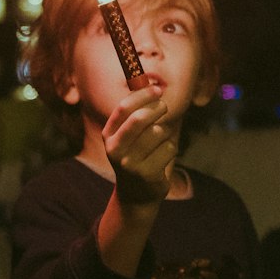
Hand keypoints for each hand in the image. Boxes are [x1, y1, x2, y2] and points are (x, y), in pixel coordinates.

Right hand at [102, 85, 176, 208]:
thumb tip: (149, 85)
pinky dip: (171, 148)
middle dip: (156, 108)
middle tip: (164, 107)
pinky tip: (162, 157)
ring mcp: (130, 163)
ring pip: (158, 132)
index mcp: (109, 135)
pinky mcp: (147, 173)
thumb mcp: (128, 135)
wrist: (136, 193)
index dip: (142, 95)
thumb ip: (135, 112)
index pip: (124, 108)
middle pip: (140, 119)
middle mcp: (115, 149)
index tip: (157, 89)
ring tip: (160, 141)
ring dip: (165, 133)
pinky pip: (169, 148)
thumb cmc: (135, 154)